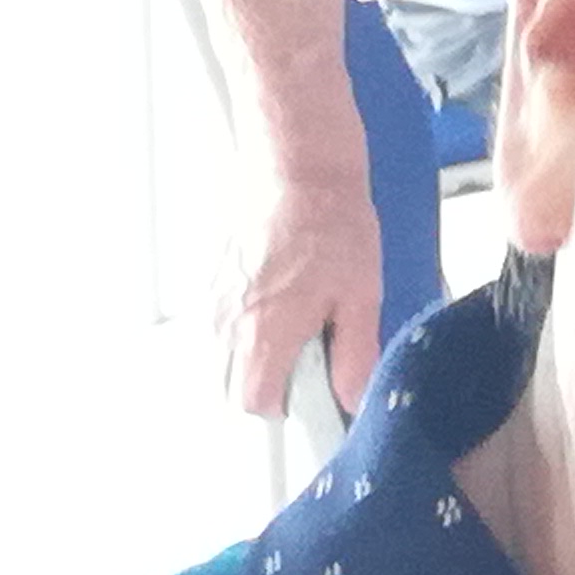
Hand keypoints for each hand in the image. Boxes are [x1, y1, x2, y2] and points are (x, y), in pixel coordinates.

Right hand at [225, 171, 383, 421]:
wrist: (296, 168)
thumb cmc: (331, 223)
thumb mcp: (360, 293)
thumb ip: (355, 353)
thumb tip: (353, 398)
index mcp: (264, 333)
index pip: (253, 402)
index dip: (286, 405)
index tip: (314, 389)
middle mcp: (228, 324)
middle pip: (230, 389)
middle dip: (266, 388)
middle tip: (307, 360)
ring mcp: (215, 303)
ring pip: (222, 359)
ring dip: (254, 359)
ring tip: (298, 325)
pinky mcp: (214, 282)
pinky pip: (220, 327)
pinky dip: (244, 330)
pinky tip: (281, 303)